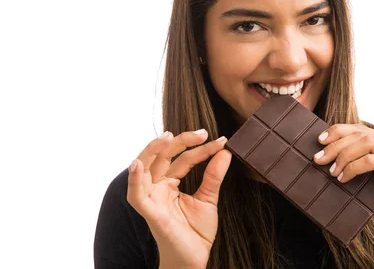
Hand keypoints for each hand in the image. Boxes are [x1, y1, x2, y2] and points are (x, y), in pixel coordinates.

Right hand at [127, 130, 231, 268]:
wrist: (194, 259)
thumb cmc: (196, 232)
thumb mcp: (208, 198)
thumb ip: (214, 175)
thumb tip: (225, 152)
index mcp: (169, 184)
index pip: (183, 159)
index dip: (201, 149)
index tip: (221, 141)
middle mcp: (157, 188)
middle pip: (162, 157)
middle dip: (180, 141)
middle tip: (202, 133)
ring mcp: (151, 199)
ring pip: (144, 169)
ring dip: (152, 150)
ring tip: (167, 136)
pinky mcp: (149, 213)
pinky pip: (135, 195)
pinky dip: (133, 180)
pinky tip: (137, 164)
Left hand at [312, 124, 373, 236]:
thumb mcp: (369, 176)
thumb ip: (358, 158)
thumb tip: (326, 148)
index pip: (363, 129)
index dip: (340, 131)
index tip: (321, 140)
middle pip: (363, 134)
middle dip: (337, 145)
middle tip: (319, 158)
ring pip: (366, 143)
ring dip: (343, 156)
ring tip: (331, 170)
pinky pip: (371, 160)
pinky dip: (353, 168)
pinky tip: (343, 178)